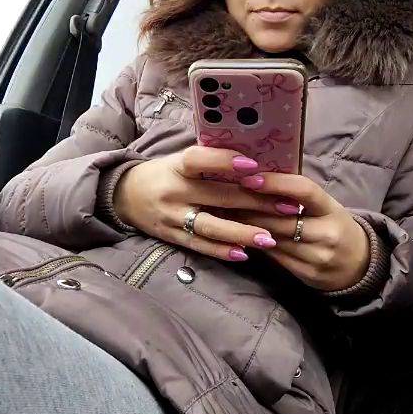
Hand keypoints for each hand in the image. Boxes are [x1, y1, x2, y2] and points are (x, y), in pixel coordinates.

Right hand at [112, 147, 284, 261]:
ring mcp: (172, 216)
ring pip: (210, 226)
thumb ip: (211, 160)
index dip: (224, 161)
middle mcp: (174, 191)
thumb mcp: (181, 160)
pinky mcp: (171, 236)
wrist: (125, 195)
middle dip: (255, 202)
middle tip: (287, 207)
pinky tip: (244, 254)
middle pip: (217, 197)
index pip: (200, 160)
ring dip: (241, 233)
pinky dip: (221, 250)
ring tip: (270, 238)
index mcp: (177, 166)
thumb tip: (256, 160)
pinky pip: (199, 245)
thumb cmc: (166, 173)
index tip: (253, 166)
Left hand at [223, 172, 370, 290]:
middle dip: (250, 207)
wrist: (359, 266)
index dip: (276, 183)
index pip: (304, 191)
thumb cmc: (334, 227)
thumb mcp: (324, 207)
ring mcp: (317, 256)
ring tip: (225, 214)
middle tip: (224, 195)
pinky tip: (239, 235)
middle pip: (281, 219)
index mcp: (331, 209)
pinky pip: (274, 257)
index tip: (250, 178)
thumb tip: (257, 176)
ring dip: (247, 226)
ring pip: (273, 239)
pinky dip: (255, 243)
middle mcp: (327, 233)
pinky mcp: (306, 274)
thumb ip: (297, 196)